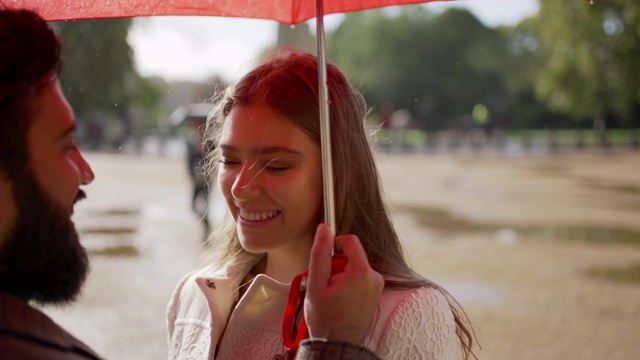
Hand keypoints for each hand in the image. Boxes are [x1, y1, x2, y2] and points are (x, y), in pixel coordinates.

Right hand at [304, 223, 383, 344]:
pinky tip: (339, 299)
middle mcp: (374, 277)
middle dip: (335, 264)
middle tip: (324, 283)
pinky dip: (347, 283)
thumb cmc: (325, 317)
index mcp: (362, 272)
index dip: (334, 245)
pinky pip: (358, 278)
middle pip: (351, 255)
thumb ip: (320, 253)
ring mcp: (377, 286)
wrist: (338, 344)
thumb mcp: (316, 283)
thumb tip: (324, 228)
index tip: (323, 259)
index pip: (350, 241)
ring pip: (353, 267)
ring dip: (340, 275)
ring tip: (331, 294)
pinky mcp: (375, 293)